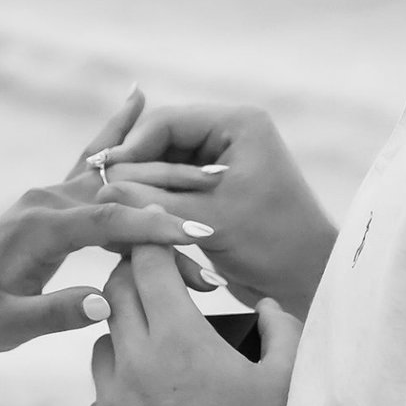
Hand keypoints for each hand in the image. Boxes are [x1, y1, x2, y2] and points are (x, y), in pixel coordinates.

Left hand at [0, 90, 222, 355]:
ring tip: (212, 164)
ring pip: (115, 176)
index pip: (106, 221)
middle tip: (222, 206)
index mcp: (38, 228)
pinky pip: (93, 161)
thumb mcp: (8, 327)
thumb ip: (54, 314)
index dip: (152, 227)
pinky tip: (138, 98)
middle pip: (121, 192)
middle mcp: (46, 200)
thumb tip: (107, 302)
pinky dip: (118, 132)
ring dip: (162, 174)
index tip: (196, 235)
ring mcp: (49, 193)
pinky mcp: (53, 197)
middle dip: (173, 201)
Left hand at [88, 245, 299, 405]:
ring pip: (102, 342)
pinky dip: (120, 387)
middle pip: (115, 292)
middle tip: (159, 287)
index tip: (166, 248)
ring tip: (159, 352)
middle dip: (135, 279)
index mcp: (179, 339)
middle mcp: (135, 363)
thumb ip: (281, 327)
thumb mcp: (285, 380)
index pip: (147, 263)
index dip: (155, 246)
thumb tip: (265, 303)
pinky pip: (99, 393)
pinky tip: (151, 403)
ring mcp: (111, 401)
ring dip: (126, 335)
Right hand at [96, 102, 337, 315]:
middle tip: (101, 199)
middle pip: (159, 143)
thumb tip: (99, 188)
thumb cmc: (272, 245)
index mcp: (237, 124)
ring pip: (159, 166)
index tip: (102, 176)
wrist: (306, 281)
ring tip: (114, 214)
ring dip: (141, 191)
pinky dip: (153, 204)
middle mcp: (227, 134)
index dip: (131, 149)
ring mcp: (218, 160)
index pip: (166, 123)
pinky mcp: (211, 186)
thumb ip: (154, 201)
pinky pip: (169, 187)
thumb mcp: (208, 219)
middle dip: (134, 172)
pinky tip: (132, 224)